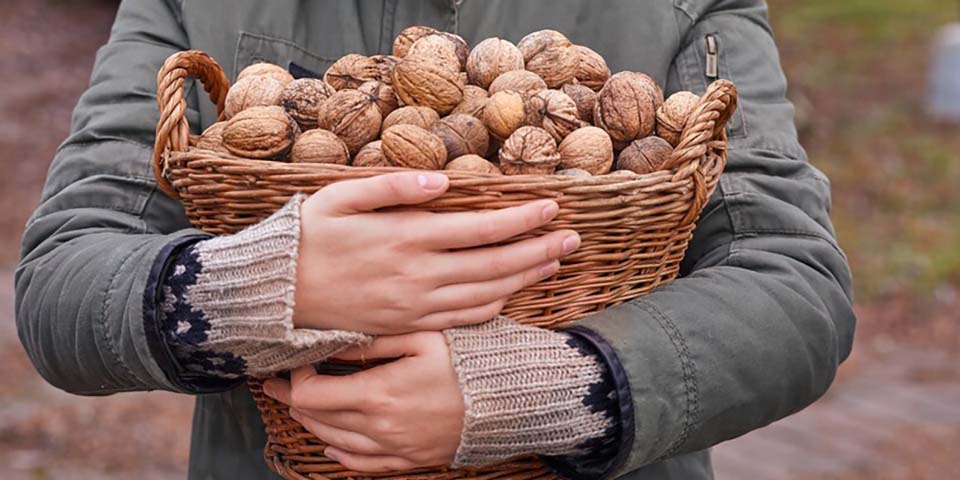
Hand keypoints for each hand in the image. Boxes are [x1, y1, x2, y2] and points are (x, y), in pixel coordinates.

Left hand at [262, 332, 462, 471]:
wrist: (512, 399)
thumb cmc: (470, 360)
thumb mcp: (422, 337)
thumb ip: (373, 341)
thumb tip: (334, 342)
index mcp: (378, 395)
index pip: (312, 394)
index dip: (296, 377)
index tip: (301, 360)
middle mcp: (380, 428)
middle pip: (317, 420)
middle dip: (293, 399)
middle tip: (277, 384)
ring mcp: (396, 448)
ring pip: (334, 443)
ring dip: (313, 423)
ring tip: (299, 407)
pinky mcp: (411, 459)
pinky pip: (363, 464)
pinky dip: (340, 454)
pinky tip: (332, 445)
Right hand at [294, 171, 579, 333]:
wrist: (275, 296)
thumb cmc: (306, 238)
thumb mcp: (339, 198)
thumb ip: (391, 186)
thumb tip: (442, 180)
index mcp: (406, 238)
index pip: (481, 228)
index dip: (522, 219)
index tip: (552, 207)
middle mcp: (418, 275)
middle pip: (496, 264)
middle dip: (539, 250)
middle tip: (573, 238)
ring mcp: (416, 306)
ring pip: (486, 294)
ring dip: (525, 278)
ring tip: (554, 263)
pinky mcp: (409, 327)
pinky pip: (463, 319)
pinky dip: (495, 306)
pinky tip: (512, 294)